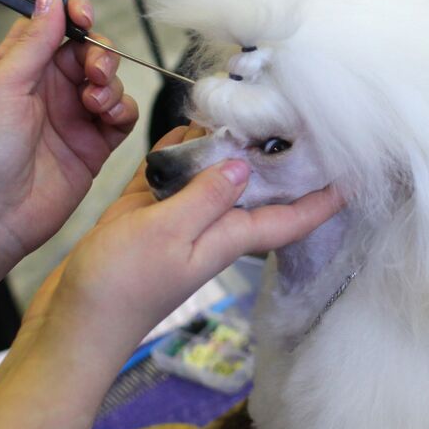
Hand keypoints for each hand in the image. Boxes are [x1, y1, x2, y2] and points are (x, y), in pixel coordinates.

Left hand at [0, 0, 137, 259]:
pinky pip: (123, 115)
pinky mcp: (96, 144)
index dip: (74, 14)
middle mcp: (49, 87)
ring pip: (112, 81)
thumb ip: (34, 41)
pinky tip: (106, 119)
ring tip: (94, 105)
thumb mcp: (3, 85)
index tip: (85, 16)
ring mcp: (75, 116)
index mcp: (20, 66)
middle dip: (101, 55)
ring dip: (111, 86)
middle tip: (94, 73)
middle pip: (91, 51)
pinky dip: (122, 111)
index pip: (54, 25)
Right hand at [26, 126, 343, 368]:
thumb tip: (243, 164)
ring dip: (225, 145)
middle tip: (298, 114)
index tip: (356, 176)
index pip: (290, 217)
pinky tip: (188, 123)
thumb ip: (205, 197)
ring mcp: (179, 219)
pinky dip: (179, 148)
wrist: (72, 323)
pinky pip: (173, 172)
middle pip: (256, 189)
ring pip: (214, 174)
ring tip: (246, 104)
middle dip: (277, 158)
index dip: (324, 199)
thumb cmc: (119, 288)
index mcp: (227, 238)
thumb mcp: (167, 234)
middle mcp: (211, 228)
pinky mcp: (147, 212)